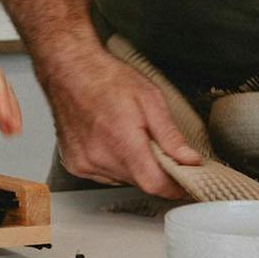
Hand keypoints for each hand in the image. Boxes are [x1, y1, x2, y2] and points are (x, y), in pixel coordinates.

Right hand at [41, 48, 202, 199]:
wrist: (69, 70)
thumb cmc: (106, 79)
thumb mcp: (150, 98)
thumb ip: (170, 135)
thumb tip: (189, 160)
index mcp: (123, 141)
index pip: (155, 184)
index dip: (174, 187)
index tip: (183, 183)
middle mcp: (100, 157)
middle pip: (140, 182)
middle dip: (154, 170)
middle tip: (154, 144)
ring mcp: (85, 163)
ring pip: (122, 179)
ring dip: (132, 166)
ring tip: (127, 136)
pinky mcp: (74, 164)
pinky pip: (103, 174)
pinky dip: (113, 163)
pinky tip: (109, 140)